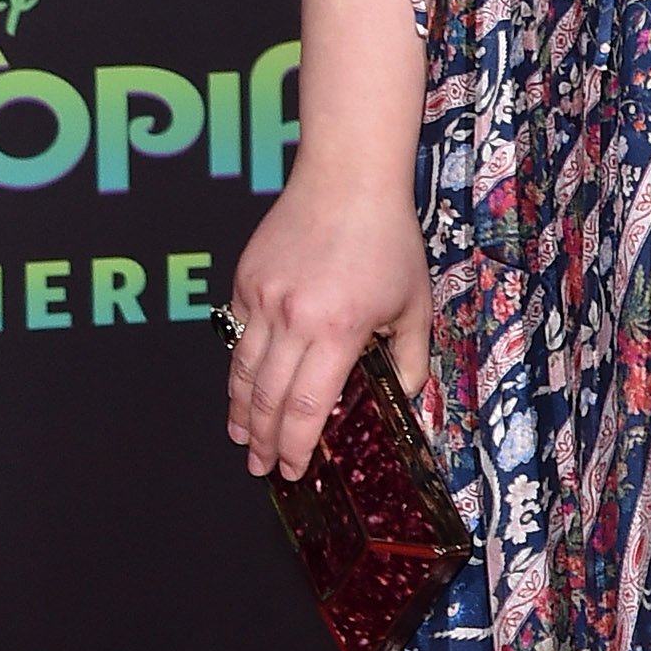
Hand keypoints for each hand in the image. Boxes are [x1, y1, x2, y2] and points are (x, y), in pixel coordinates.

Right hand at [226, 171, 431, 479]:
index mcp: (337, 331)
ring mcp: (262, 299)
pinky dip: (238, 368)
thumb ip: (412, 363)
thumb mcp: (414, 307)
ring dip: (240, 412)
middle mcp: (292, 318)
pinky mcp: (245, 281)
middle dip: (263, 442)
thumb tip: (411, 409)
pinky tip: (243, 388)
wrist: (347, 179)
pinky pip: (237, 335)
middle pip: (267, 399)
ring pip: (242, 371)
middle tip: (262, 467)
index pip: (307, 409)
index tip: (293, 470)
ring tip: (242, 438)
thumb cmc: (388, 240)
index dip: (297, 448)